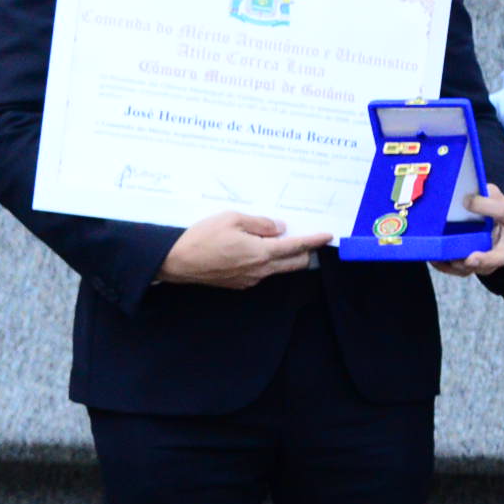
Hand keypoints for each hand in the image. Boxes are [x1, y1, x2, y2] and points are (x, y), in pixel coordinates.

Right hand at [158, 210, 330, 289]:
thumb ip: (260, 223)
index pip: (297, 247)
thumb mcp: (232, 219)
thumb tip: (280, 228)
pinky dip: (267, 262)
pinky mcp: (240, 284)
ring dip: (285, 257)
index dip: (314, 241)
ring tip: (277, 240)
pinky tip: (256, 250)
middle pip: (295, 263)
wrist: (176, 262)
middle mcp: (260, 270)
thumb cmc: (202, 237)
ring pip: (278, 269)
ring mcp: (250, 280)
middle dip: (306, 251)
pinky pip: (262, 273)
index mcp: (261, 253)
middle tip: (306, 237)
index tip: (327, 235)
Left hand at [430, 186, 503, 279]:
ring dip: (460, 266)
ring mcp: (494, 257)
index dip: (484, 207)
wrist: (499, 221)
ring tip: (442, 258)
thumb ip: (480, 192)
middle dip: (485, 259)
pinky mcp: (481, 266)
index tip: (466, 201)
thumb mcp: (490, 192)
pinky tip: (436, 259)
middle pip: (500, 257)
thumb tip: (459, 192)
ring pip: (479, 269)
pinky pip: (465, 272)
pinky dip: (448, 267)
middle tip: (470, 259)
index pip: (502, 212)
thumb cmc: (493, 204)